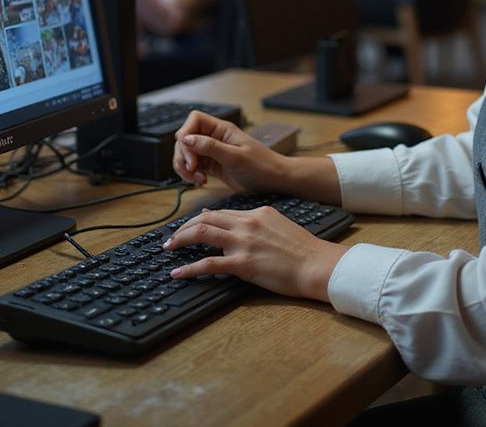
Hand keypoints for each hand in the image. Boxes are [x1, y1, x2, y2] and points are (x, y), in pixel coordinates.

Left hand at [163, 204, 344, 300]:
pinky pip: (208, 264)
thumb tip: (240, 228)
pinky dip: (189, 268)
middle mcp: (248, 223)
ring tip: (168, 248)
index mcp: (258, 213)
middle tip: (171, 238)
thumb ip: (259, 224)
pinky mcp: (243, 264)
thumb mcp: (280, 227)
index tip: (189, 227)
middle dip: (184, 228)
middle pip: (206, 219)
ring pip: (202, 233)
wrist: (316, 264)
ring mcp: (244, 242)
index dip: (201, 219)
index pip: (221, 212)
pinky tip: (178, 273)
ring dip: (180, 240)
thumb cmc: (304, 250)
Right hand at [172, 110, 287, 192]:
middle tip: (193, 170)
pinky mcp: (212, 165)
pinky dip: (191, 174)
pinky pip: (193, 166)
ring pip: (187, 153)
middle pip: (186, 138)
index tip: (189, 152)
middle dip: (184, 155)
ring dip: (186, 167)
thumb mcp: (235, 157)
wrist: (274, 180)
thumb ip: (210, 147)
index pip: (194, 120)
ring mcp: (212, 151)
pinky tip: (201, 181)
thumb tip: (186, 139)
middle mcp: (215, 137)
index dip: (186, 134)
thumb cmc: (261, 165)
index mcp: (222, 129)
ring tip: (198, 179)